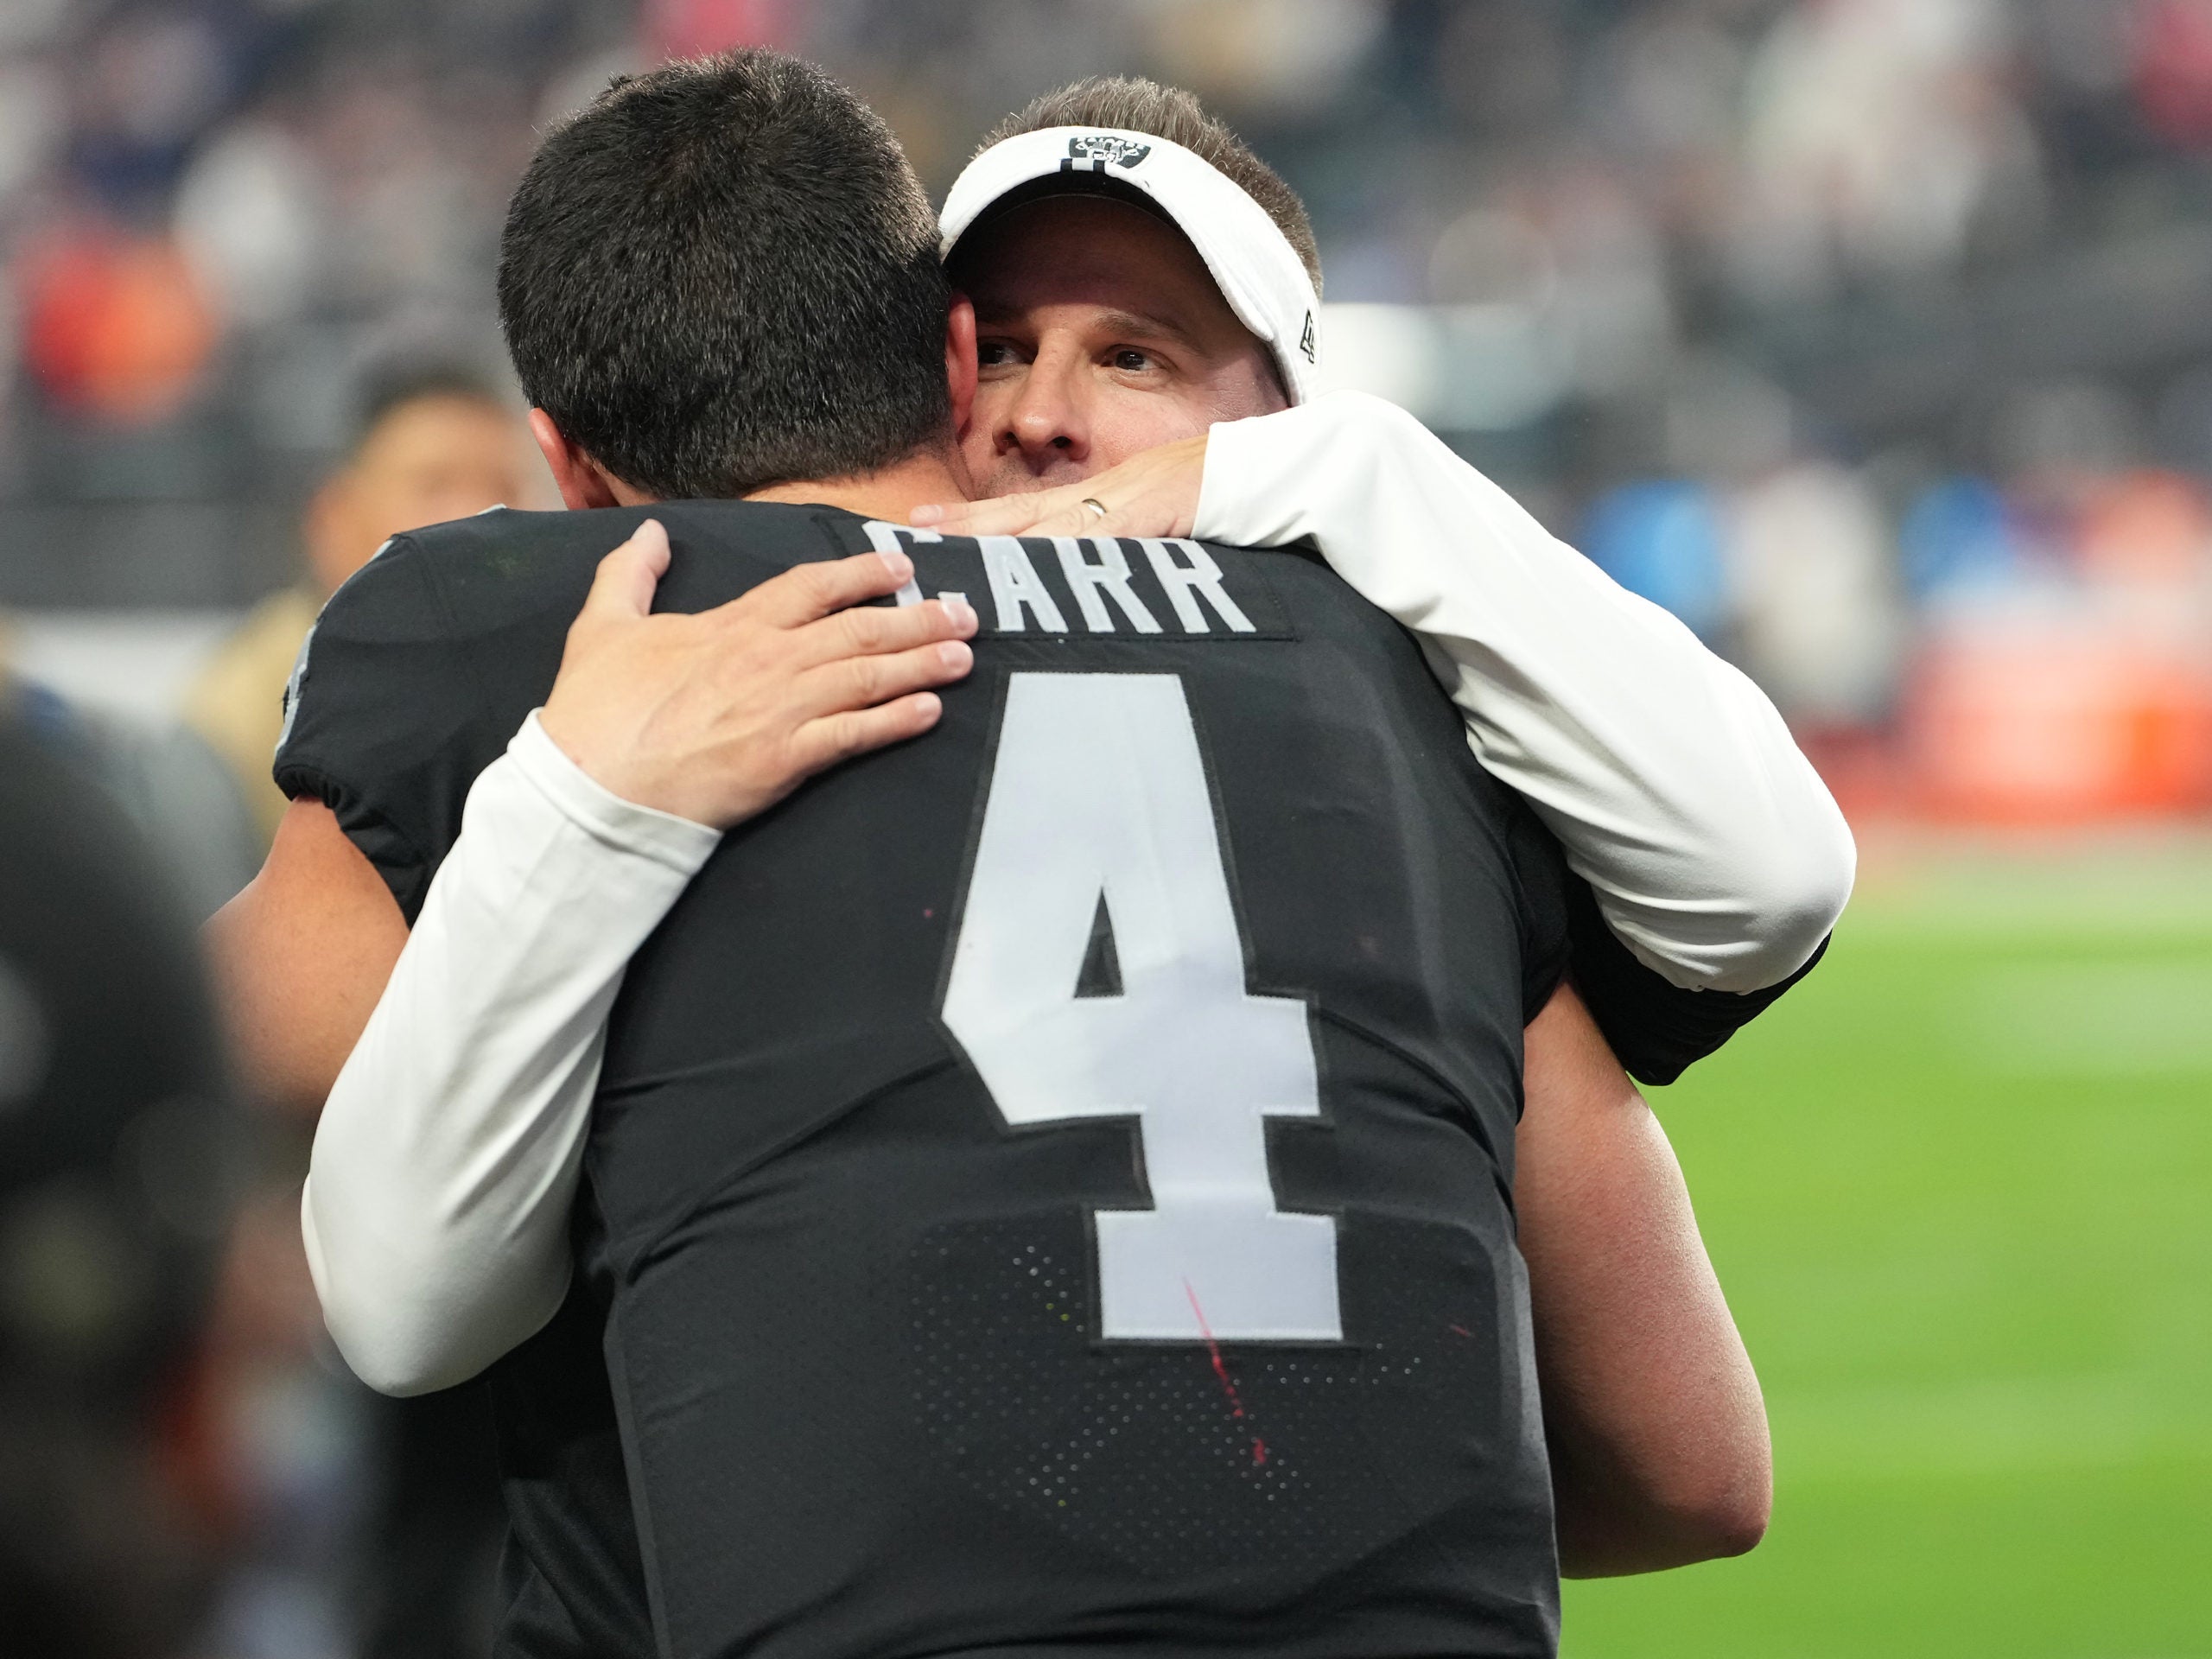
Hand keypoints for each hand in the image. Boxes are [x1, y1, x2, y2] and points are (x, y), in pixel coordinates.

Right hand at [539, 519, 977, 827]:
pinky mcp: (785, 759)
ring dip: (922, 664)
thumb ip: (628, 575)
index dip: (862, 573)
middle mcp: (767, 659)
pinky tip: (931, 712)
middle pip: (859, 629)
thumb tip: (648, 534)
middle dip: (918, 618)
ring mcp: (780, 708)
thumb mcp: (602, 626)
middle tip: (963, 612)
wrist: (593, 783)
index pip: (812, 586)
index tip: (901, 566)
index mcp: (731, 625)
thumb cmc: (596, 711)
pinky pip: (854, 734)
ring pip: (868, 677)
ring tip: (963, 655)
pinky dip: (897, 722)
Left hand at [910, 434, 1208, 539]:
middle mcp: (1094, 498)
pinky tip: (1034, 567)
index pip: (1018, 510)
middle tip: (911, 536)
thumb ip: (1105, 537)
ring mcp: (1119, 506)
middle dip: (963, 526)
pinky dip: (1065, 556)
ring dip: (998, 541)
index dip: (968, 517)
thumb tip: (1069, 568)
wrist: (1249, 470)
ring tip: (954, 557)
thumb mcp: (1141, 515)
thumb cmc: (1200, 495)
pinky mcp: (1147, 518)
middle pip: (1017, 513)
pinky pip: (1099, 540)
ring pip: (1046, 526)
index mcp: (1090, 498)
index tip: (921, 524)